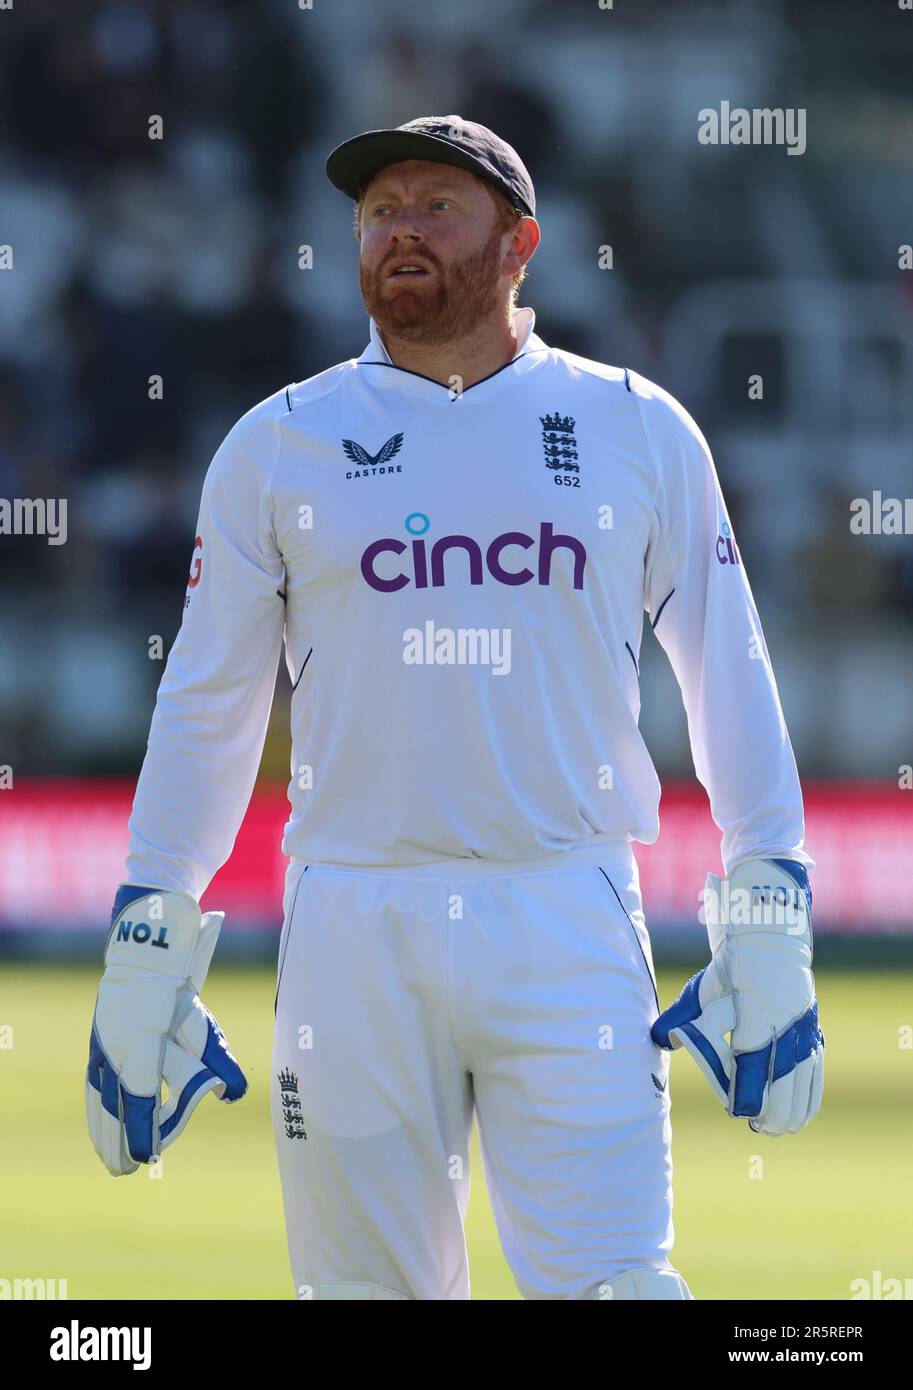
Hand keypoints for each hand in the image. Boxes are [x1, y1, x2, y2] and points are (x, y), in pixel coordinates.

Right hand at [85, 885, 246, 1174]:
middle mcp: (116, 1052)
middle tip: (129, 1168)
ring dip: (104, 1129)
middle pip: (115, 1108)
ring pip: (100, 1098)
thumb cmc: (177, 991)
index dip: (140, 1132)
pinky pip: (95, 1084)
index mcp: (139, 1049)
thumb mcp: (202, 1025)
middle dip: (120, 1140)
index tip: (147, 1158)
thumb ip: (218, 1061)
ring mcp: (102, 1047)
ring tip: (110, 1156)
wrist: (146, 950)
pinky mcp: (99, 1042)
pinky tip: (100, 1120)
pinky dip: (97, 1108)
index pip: (138, 1101)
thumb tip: (233, 1095)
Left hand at [650, 858, 823, 1135]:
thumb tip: (656, 1038)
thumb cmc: (731, 969)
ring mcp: (804, 1033)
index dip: (747, 1093)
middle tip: (756, 1125)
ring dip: (790, 1109)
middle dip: (770, 1110)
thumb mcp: (702, 989)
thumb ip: (681, 1017)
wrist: (769, 943)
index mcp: (757, 1018)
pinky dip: (808, 1099)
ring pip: (802, 1083)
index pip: (753, 1065)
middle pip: (783, 1084)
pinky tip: (799, 1117)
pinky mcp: (814, 1034)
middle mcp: (786, 1029)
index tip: (738, 1111)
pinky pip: (816, 1075)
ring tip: (774, 1127)